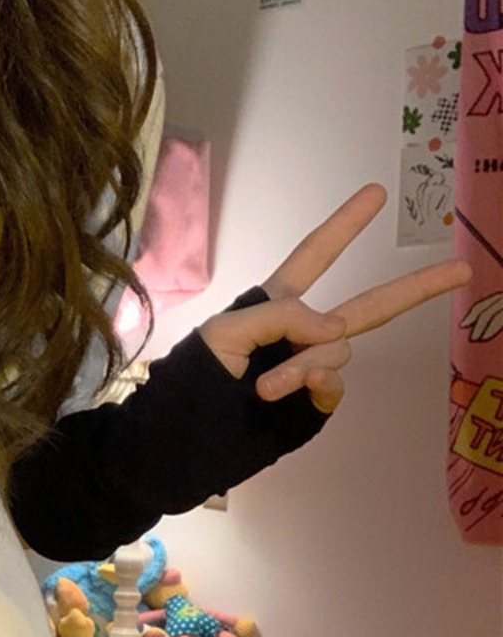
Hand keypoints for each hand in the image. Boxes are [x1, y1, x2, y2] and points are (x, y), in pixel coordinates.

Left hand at [198, 184, 473, 412]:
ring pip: (340, 351)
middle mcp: (299, 335)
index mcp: (272, 305)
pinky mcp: (311, 408)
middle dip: (413, 288)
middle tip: (461, 269)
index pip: (314, 257)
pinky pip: (335, 387)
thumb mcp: (225, 332)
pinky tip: (281, 392)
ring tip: (261, 386)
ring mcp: (310, 372)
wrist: (175, 442)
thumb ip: (282, 315)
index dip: (343, 227)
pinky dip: (315, 385)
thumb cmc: (188, 381)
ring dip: (302, 364)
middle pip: (366, 306)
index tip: (376, 194)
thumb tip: (335, 330)